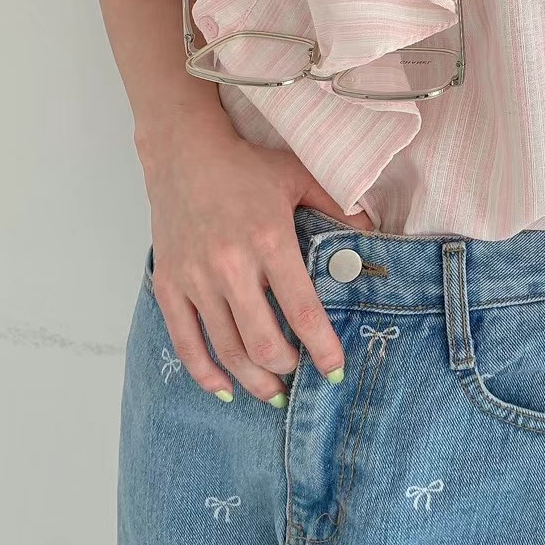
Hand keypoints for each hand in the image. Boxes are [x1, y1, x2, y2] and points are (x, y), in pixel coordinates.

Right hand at [143, 123, 374, 404]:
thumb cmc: (246, 166)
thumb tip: (374, 233)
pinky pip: (186, 342)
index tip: (335, 371)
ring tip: (273, 392)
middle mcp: (231, 265)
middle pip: (263, 342)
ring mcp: (196, 279)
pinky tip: (225, 388)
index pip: (302, 311)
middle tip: (302, 375)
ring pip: (226, 350)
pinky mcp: (169, 285)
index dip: (322, 349)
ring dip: (253, 380)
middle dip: (288, 369)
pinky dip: (205, 373)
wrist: (184, 152)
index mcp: (269, 241)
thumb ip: (339, 206)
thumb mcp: (300, 177)